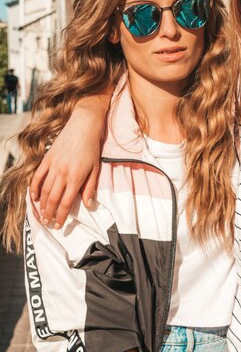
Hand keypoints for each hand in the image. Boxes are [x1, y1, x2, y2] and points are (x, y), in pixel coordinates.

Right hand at [30, 108, 102, 227]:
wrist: (83, 126)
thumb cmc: (92, 147)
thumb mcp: (96, 168)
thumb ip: (90, 188)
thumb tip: (89, 205)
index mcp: (76, 177)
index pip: (66, 202)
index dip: (61, 216)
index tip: (59, 225)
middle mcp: (62, 173)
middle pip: (53, 199)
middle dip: (50, 214)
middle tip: (49, 224)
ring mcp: (53, 166)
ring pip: (44, 190)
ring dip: (42, 205)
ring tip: (42, 215)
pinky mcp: (47, 159)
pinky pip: (38, 177)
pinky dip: (35, 188)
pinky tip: (35, 197)